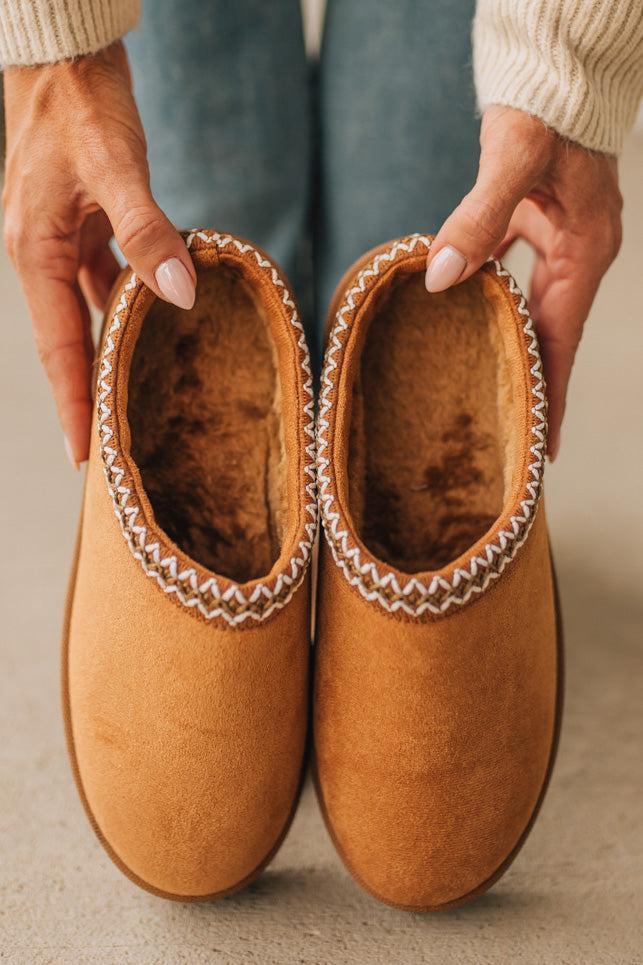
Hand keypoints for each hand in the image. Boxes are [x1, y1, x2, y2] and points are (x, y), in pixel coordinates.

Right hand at [2, 42, 195, 466]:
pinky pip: (102, 279)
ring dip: (109, 352)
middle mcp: (41, 253)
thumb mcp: (117, 167)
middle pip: (68, 341)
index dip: (73, 403)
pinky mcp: (80, 224)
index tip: (84, 457)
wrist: (64, 52)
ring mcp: (59, 240)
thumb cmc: (81, 101)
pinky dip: (125, 304)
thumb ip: (148, 233)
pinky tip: (153, 318)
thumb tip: (181, 294)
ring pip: (86, 314)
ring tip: (135, 398)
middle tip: (113, 447)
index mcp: (35, 251)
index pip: (58, 347)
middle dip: (89, 393)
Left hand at [425, 105, 622, 459]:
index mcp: (584, 250)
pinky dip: (491, 298)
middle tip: (510, 438)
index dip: (552, 394)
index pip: (564, 340)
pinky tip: (462, 314)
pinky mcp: (535, 222)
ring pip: (531, 308)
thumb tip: (438, 277)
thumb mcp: (513, 159)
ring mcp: (559, 239)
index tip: (543, 446)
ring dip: (511, 347)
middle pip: (550, 335)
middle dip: (532, 385)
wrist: (555, 65)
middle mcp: (577, 252)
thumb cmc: (543, 108)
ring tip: (489, 393)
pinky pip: (513, 274)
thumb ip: (477, 217)